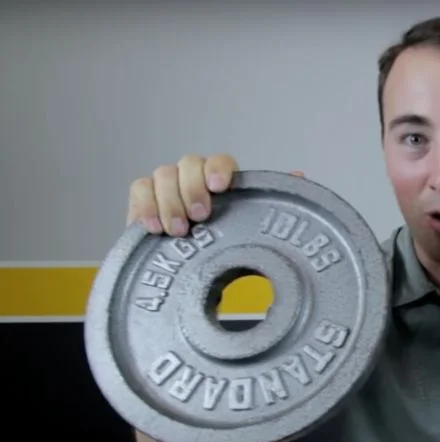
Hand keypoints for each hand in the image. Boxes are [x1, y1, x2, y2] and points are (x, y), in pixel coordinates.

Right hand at [126, 153, 305, 236]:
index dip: (218, 169)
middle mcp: (193, 180)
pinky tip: (152, 228)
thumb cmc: (224, 250)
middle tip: (198, 217)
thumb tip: (299, 176)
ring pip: (162, 174)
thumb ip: (270, 204)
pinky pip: (138, 190)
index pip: (220, 161)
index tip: (219, 186)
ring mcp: (167, 190)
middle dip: (191, 189)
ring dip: (168, 201)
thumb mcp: (250, 232)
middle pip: (188, 163)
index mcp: (222, 183)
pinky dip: (144, 205)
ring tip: (177, 230)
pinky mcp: (143, 203)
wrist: (188, 280)